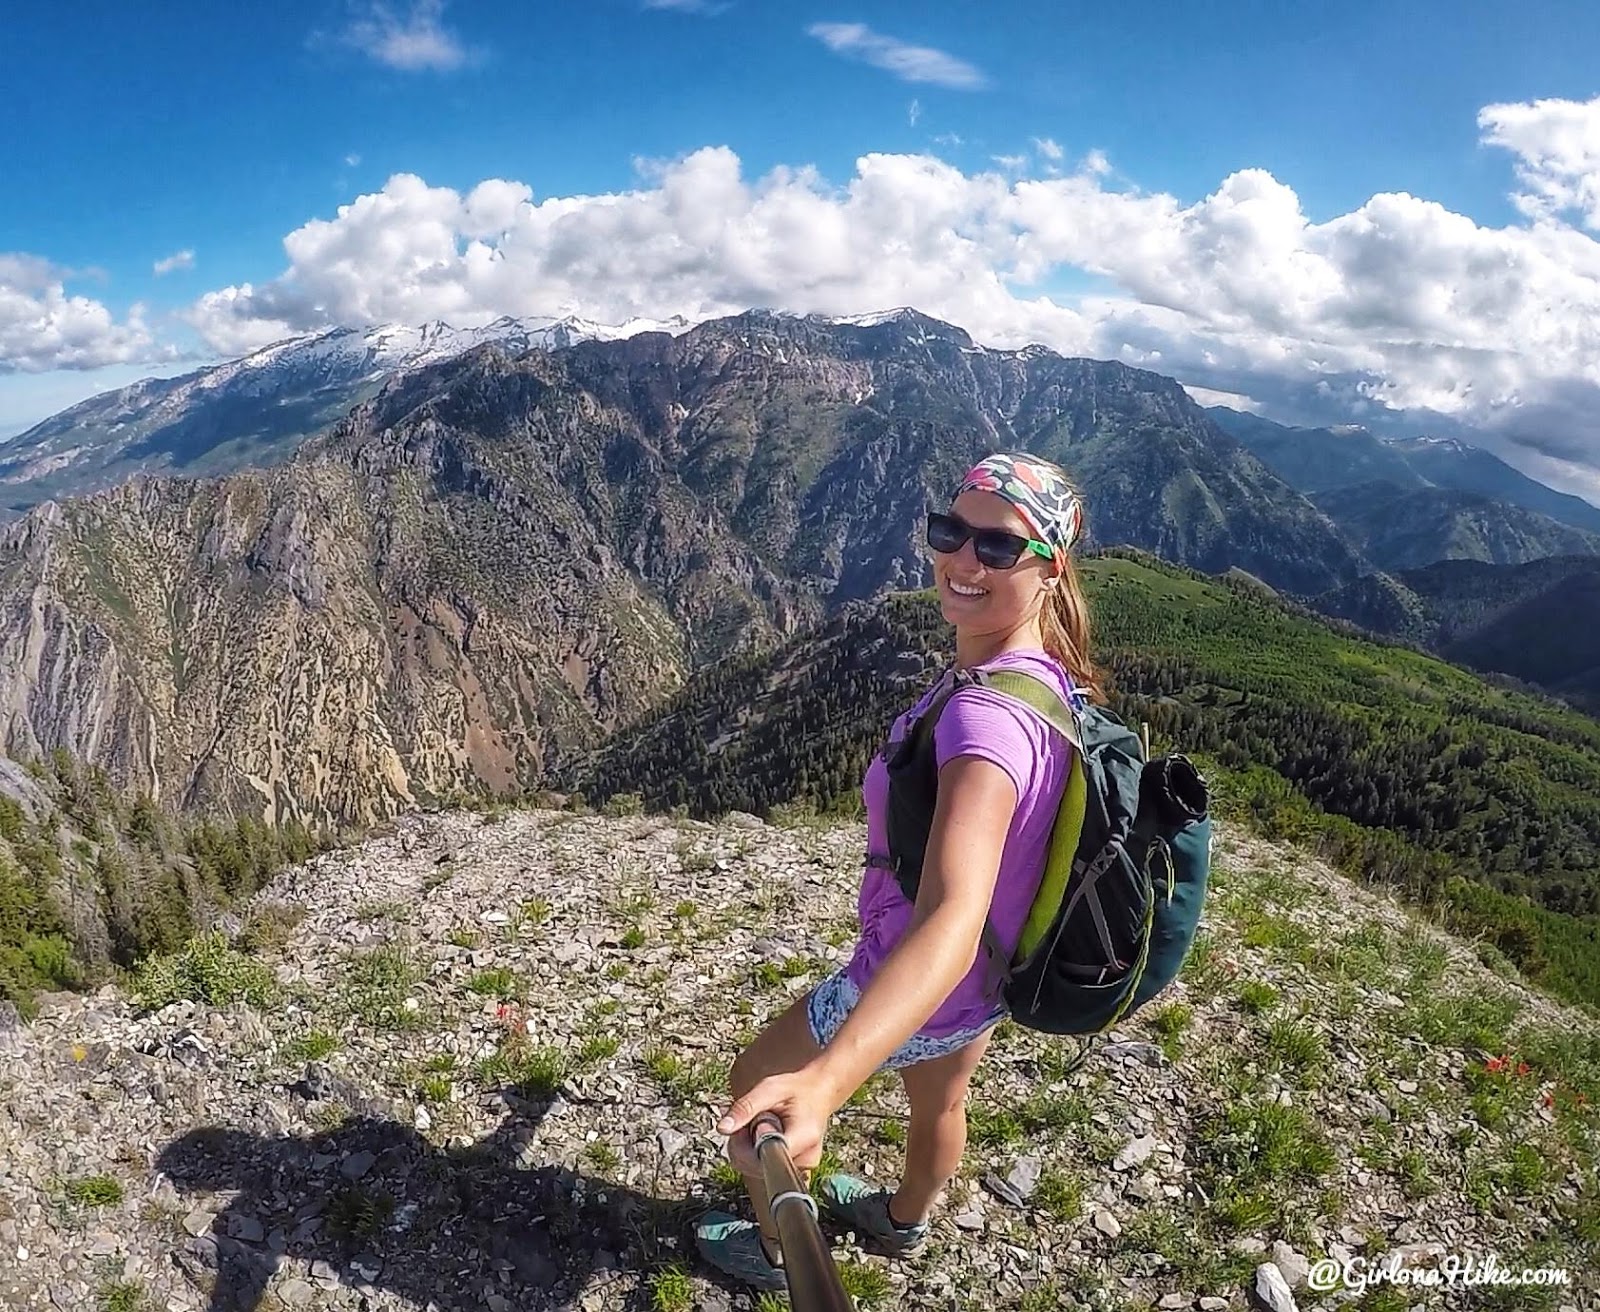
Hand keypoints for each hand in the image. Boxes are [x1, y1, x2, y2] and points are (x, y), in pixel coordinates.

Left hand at [716, 1068, 839, 1176]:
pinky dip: (756, 1155)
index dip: (745, 1146)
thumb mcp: (769, 1088)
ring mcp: (802, 1168)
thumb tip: (723, 1128)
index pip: (763, 1159)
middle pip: (757, 1167)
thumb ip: (745, 1108)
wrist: (819, 1093)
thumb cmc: (796, 1089)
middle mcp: (806, 1159)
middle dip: (744, 1145)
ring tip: (761, 1126)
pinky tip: (764, 1138)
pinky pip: (765, 1170)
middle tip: (752, 1120)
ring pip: (757, 1170)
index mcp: (804, 1137)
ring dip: (749, 1150)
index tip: (745, 1125)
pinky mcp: (796, 1171)